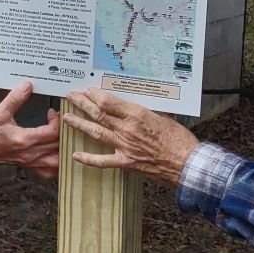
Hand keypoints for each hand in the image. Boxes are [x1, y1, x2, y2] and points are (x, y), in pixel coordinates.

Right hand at [0, 81, 60, 179]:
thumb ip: (15, 99)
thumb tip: (27, 86)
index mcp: (24, 139)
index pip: (52, 133)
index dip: (56, 121)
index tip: (52, 113)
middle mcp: (30, 153)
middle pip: (58, 146)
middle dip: (63, 132)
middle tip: (59, 122)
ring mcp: (31, 162)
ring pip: (58, 161)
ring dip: (63, 149)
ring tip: (62, 138)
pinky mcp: (29, 166)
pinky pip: (49, 172)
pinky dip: (56, 164)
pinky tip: (56, 154)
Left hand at [60, 88, 200, 186]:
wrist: (187, 162)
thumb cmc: (179, 139)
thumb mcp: (164, 116)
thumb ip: (149, 110)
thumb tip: (138, 104)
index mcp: (138, 114)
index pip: (109, 102)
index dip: (95, 95)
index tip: (86, 90)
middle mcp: (127, 129)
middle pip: (99, 114)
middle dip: (82, 104)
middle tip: (70, 97)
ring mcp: (125, 146)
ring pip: (97, 132)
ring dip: (80, 124)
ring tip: (67, 118)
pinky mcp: (126, 162)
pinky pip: (103, 161)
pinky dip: (88, 159)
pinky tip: (75, 155)